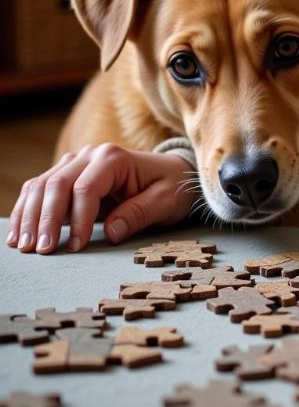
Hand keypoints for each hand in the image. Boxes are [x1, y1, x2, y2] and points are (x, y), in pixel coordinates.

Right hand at [6, 144, 196, 253]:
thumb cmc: (170, 187)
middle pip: (56, 184)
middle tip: (41, 251)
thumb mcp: (165, 201)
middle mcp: (90, 154)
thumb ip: (139, 213)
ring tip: (24, 246)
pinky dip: (27, 210)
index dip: (77, 219)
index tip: (76, 246)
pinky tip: (19, 234)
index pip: (85, 188)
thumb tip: (110, 233)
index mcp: (114, 158)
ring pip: (41, 186)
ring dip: (29, 216)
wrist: (171, 174)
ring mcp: (76, 162)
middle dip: (45, 220)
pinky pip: (40, 189)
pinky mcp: (69, 174)